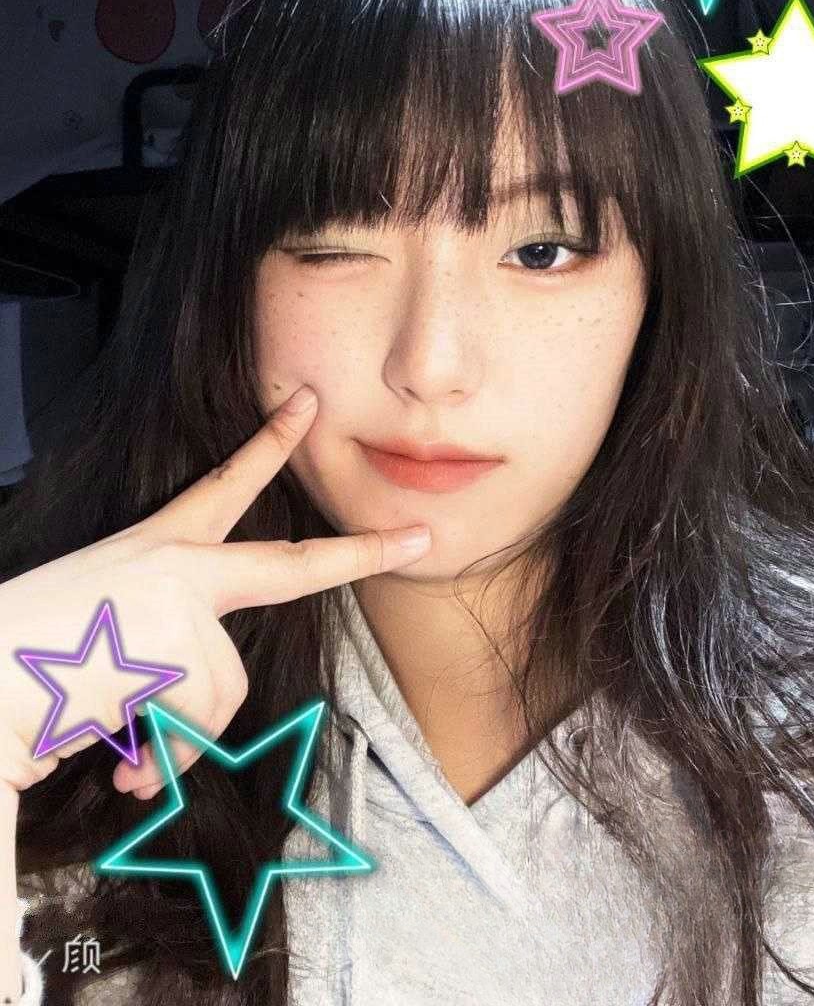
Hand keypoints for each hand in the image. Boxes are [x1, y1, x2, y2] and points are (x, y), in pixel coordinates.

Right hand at [0, 385, 431, 799]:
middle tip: (421, 538)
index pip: (221, 485)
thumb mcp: (97, 641)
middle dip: (363, 551)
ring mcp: (180, 609)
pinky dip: (161, 762)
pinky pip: (199, 730)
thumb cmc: (19, 662)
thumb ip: (154, 673)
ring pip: (223, 693)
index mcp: (151, 550)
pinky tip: (117, 761)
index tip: (306, 404)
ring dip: (174, 737)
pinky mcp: (181, 654)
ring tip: (118, 739)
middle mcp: (172, 568)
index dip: (268, 444)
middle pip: (289, 566)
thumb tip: (156, 762)